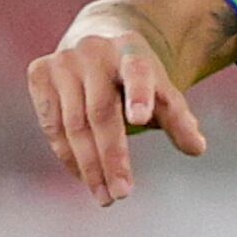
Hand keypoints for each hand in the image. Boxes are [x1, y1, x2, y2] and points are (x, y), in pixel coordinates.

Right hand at [28, 6, 207, 205]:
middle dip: (112, 158)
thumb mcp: (161, 91)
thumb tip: (196, 148)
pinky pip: (51, 124)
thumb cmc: (136, 78)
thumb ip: (178, 119)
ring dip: (88, 166)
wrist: (97, 41)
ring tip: (104, 196)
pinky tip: (82, 176)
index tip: (141, 119)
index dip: (139, 95)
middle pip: (102, 113)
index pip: (137, 73)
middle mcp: (94, 50)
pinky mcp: (39, 72)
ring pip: (73, 124)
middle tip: (121, 194)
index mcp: (131, 50)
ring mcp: (63, 60)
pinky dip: (66, 154)